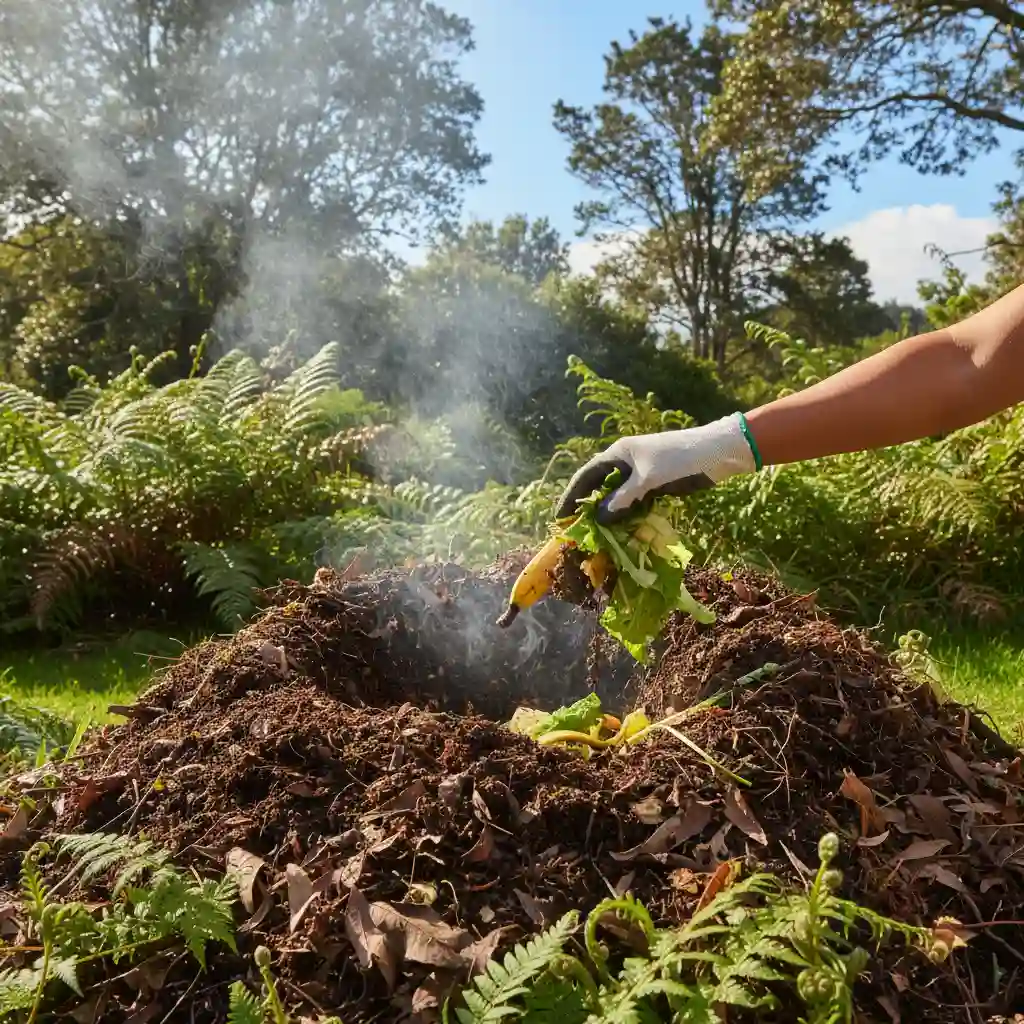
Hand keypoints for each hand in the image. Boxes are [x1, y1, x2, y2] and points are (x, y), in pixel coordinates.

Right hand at [554, 413, 758, 522]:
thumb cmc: (680, 458)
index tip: (560, 518)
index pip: (586, 476)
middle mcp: (625, 463)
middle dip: (588, 508)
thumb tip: (599, 518)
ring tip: (597, 536)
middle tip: (577, 532)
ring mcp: (641, 474)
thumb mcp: (648, 479)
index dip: (571, 496)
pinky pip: (634, 502)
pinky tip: (623, 531)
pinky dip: (627, 515)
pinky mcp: (655, 484)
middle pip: (599, 487)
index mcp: (618, 453)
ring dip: (608, 514)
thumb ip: (623, 498)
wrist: (718, 452)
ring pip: (617, 497)